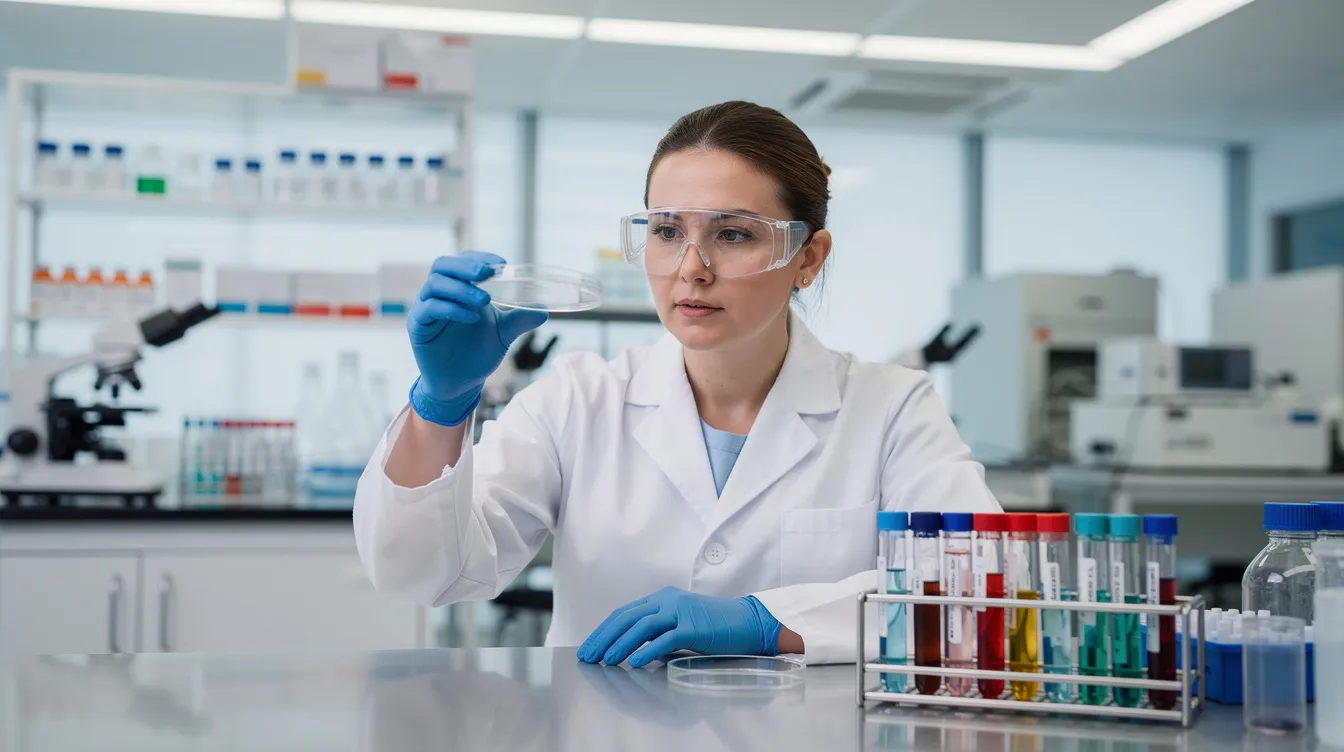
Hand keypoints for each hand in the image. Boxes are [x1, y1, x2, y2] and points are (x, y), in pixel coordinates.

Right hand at [407, 252, 547, 426]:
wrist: (460, 383)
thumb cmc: (477, 353)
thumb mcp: (503, 333)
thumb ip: (520, 319)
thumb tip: (544, 310)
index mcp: (460, 288)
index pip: (464, 261)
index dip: (480, 258)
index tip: (502, 264)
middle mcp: (440, 293)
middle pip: (443, 265)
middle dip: (466, 266)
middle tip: (488, 273)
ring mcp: (426, 308)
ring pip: (435, 283)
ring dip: (461, 288)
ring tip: (485, 300)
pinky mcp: (418, 326)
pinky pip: (430, 309)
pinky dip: (451, 309)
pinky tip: (472, 317)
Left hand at [577, 587, 780, 667]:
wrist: (749, 622)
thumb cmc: (715, 627)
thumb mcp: (680, 625)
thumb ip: (658, 632)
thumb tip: (633, 649)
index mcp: (662, 598)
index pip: (624, 613)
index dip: (604, 631)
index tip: (589, 647)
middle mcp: (668, 600)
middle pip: (627, 617)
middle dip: (604, 638)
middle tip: (588, 656)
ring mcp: (681, 611)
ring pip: (642, 626)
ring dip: (620, 644)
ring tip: (606, 660)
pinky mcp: (694, 626)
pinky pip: (665, 638)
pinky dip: (648, 650)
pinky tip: (635, 662)